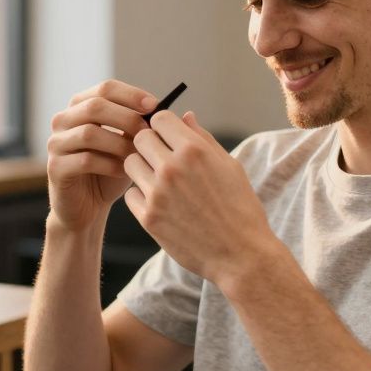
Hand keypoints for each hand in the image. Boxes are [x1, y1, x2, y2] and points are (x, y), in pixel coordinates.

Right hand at [46, 79, 156, 231]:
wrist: (88, 206)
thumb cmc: (110, 170)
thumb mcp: (126, 143)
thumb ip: (136, 124)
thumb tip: (159, 108)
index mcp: (80, 106)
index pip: (105, 88)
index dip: (132, 94)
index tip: (155, 105)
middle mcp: (63, 120)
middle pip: (95, 106)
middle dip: (127, 118)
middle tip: (149, 132)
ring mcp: (56, 144)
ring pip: (89, 133)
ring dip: (119, 143)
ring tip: (139, 155)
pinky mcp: (55, 168)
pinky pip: (85, 160)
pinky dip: (110, 164)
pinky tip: (125, 171)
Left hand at [123, 110, 277, 283]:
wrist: (240, 255)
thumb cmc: (240, 208)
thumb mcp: (230, 166)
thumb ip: (203, 138)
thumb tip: (185, 116)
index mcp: (194, 151)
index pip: (159, 118)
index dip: (162, 124)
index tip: (168, 135)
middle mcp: (172, 168)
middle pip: (139, 138)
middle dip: (149, 144)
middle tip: (161, 157)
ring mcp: (157, 193)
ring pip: (130, 164)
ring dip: (142, 168)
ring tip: (160, 180)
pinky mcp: (148, 218)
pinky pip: (131, 194)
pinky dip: (142, 196)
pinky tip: (160, 203)